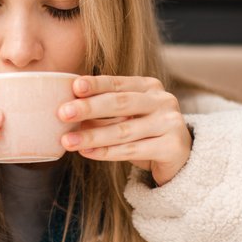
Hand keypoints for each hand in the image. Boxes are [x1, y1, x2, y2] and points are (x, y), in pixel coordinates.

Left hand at [58, 75, 190, 185]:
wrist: (178, 158)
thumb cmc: (145, 132)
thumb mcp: (126, 117)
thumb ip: (103, 111)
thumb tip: (68, 110)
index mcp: (149, 86)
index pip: (118, 83)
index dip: (96, 84)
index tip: (74, 86)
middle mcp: (162, 100)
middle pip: (121, 103)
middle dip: (89, 108)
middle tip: (63, 113)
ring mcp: (170, 123)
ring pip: (123, 130)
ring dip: (92, 136)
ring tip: (68, 141)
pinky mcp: (172, 146)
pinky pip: (133, 150)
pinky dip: (107, 153)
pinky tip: (87, 153)